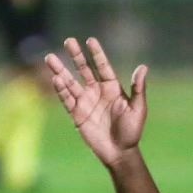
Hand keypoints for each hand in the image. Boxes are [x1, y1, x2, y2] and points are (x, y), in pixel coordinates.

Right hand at [45, 36, 148, 168]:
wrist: (119, 152)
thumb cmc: (131, 131)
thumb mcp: (137, 109)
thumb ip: (138, 89)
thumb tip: (143, 67)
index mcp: (112, 87)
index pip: (102, 66)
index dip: (97, 54)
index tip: (90, 40)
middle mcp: (97, 91)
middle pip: (83, 69)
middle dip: (76, 56)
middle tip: (68, 41)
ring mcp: (85, 102)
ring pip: (70, 82)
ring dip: (61, 70)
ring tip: (50, 57)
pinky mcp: (77, 114)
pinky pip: (67, 99)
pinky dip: (60, 89)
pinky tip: (55, 78)